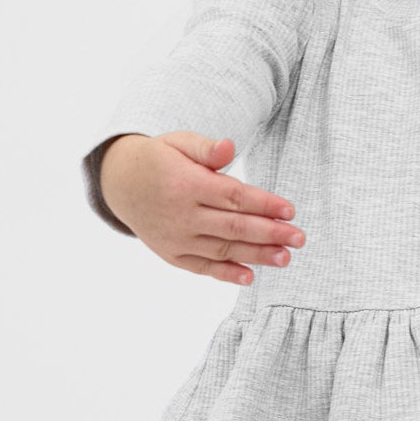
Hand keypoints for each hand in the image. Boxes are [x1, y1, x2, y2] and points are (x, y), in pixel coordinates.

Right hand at [100, 132, 304, 285]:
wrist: (120, 185)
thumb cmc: (159, 160)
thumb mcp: (178, 143)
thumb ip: (206, 148)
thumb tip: (229, 147)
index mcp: (187, 185)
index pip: (234, 197)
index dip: (264, 205)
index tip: (290, 211)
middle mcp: (182, 215)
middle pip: (234, 227)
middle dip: (270, 233)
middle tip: (299, 238)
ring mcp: (177, 238)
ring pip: (223, 250)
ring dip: (256, 256)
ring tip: (285, 258)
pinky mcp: (173, 255)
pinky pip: (203, 268)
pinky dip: (226, 274)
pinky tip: (250, 277)